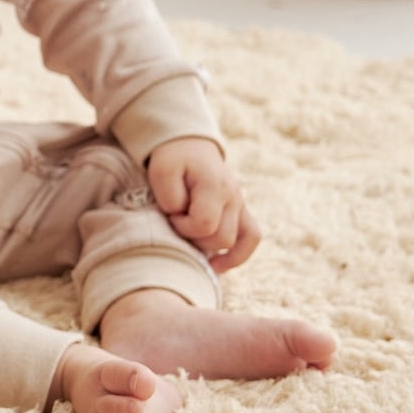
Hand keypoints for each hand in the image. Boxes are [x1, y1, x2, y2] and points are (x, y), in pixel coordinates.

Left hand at [145, 136, 258, 273]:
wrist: (188, 147)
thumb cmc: (173, 161)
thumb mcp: (161, 171)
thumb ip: (170, 197)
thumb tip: (183, 218)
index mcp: (215, 185)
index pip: (204, 224)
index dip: (183, 227)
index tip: (170, 215)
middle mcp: (233, 197)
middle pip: (221, 238)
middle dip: (193, 237)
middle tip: (177, 222)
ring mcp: (240, 204)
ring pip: (235, 242)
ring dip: (208, 245)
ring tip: (190, 238)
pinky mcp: (241, 212)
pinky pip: (251, 238)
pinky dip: (237, 255)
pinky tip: (218, 266)